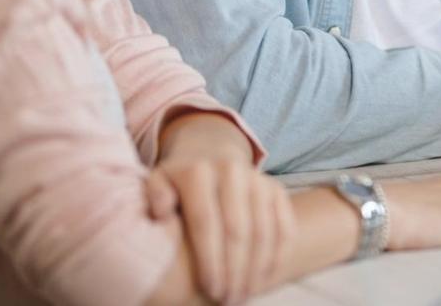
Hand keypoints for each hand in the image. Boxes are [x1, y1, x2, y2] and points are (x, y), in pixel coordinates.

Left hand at [148, 112, 293, 302]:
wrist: (211, 150)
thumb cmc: (177, 181)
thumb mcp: (158, 182)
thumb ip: (155, 196)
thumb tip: (162, 213)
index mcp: (198, 172)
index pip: (206, 222)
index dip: (210, 260)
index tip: (210, 289)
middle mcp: (232, 171)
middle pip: (238, 230)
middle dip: (235, 271)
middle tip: (229, 300)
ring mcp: (258, 179)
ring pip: (264, 231)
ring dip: (257, 268)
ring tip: (245, 295)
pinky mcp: (276, 187)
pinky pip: (285, 225)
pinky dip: (278, 254)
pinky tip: (267, 278)